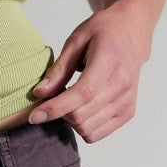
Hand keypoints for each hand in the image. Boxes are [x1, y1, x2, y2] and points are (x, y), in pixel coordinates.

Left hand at [28, 0, 153, 142]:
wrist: (131, 33)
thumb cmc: (102, 32)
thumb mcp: (76, 40)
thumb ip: (59, 69)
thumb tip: (40, 93)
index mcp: (109, 60)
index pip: (82, 94)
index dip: (56, 108)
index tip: (34, 116)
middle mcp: (122, 85)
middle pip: (81, 115)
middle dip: (59, 111)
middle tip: (53, 94)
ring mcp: (127, 101)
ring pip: (87, 129)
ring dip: (70, 119)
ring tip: (69, 97)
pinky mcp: (128, 112)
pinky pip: (97, 134)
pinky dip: (82, 125)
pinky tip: (81, 106)